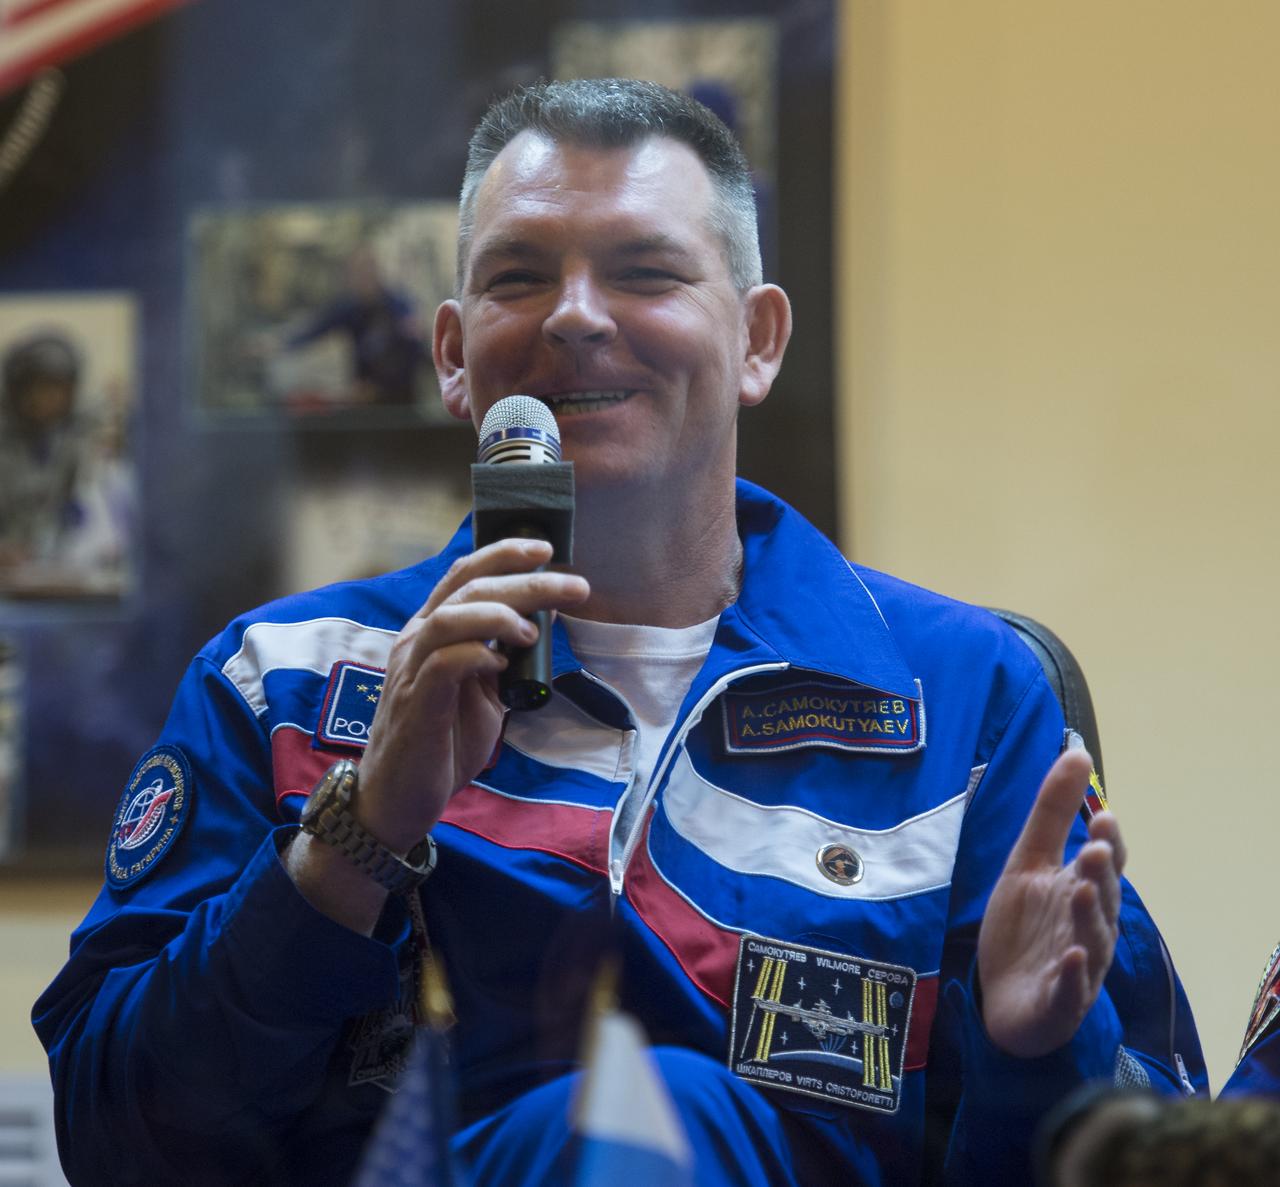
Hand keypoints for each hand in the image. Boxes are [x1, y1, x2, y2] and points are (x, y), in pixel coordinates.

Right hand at [284, 537, 587, 932]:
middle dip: (526, 580)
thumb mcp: (482, 694)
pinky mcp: (416, 703)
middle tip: (574, 586)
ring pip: (452, 616)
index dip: (504, 554)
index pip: (465, 574)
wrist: (399, 799)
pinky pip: (444, 663)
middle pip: (469, 587)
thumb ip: (502, 659)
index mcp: (432, 632)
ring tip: (533, 630)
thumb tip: (540, 625)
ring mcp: (412, 669)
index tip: (546, 549)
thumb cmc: (441, 745)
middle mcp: (417, 641)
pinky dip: (477, 655)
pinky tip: (501, 665)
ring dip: (500, 614)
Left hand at [977, 749, 1126, 1057]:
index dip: (1108, 843)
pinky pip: (1070, 991)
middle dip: (1101, 875)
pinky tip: (1072, 959)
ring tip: (1082, 889)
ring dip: (1089, 916)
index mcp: (1082, 892)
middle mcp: (1088, 928)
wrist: (1001, 999)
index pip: (1105, 865)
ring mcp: (1078, 968)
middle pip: (1102, 900)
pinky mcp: (1058, 1004)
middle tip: (1096, 849)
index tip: (1104, 815)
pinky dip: (1073, 977)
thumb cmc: (1024, 928)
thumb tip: (1076, 752)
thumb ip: (1051, 812)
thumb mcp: (1028, 862)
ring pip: (1091, 941)